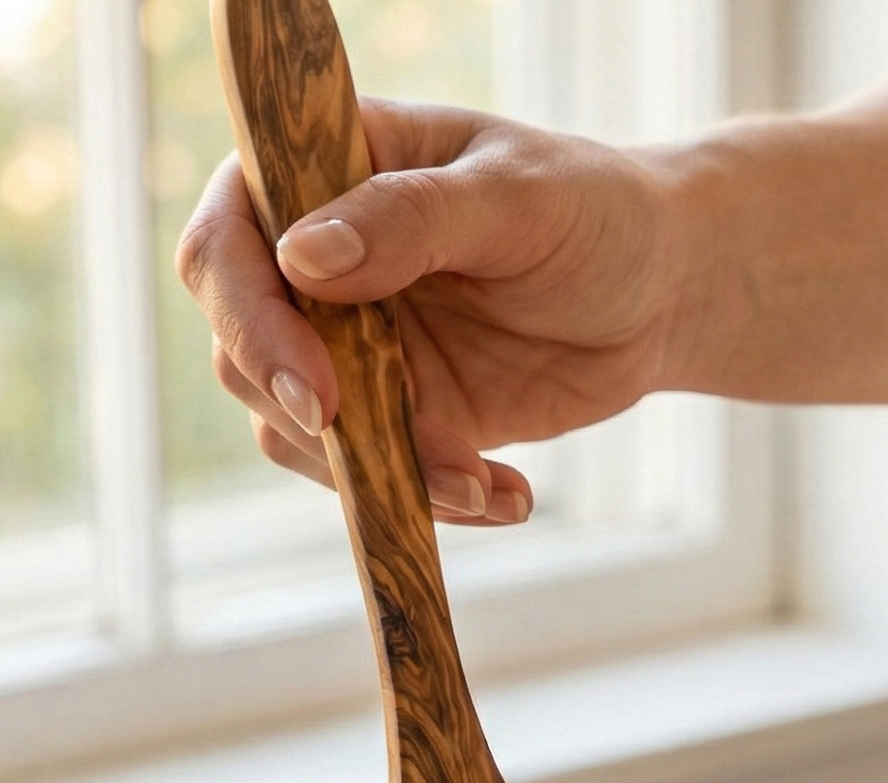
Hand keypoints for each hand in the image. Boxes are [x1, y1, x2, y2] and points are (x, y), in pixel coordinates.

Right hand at [176, 101, 685, 524]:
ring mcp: (348, 349)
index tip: (319, 387)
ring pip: (297, 434)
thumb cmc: (593, 212)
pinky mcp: (392, 420)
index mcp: (324, 174)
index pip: (227, 239)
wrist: (660, 293)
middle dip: (312, 419)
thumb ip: (412, 220)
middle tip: (411, 451)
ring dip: (383, 474)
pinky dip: (431, 502)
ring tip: (483, 483)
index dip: (248, 318)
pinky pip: (372, 478)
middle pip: (240, 350)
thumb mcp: (518, 197)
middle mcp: (315, 266)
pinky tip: (508, 496)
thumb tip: (302, 258)